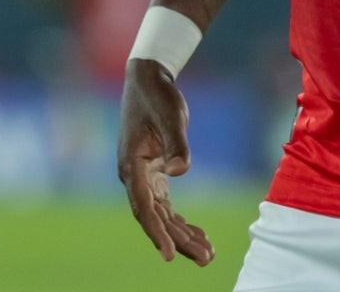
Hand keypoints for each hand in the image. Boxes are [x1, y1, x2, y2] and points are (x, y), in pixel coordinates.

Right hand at [118, 59, 214, 265]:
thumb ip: (176, 144)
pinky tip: (198, 234)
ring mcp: (143, 177)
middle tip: (206, 260)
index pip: (144, 208)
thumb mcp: (171, 116)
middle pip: (156, 218)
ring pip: (162, 215)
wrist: (148, 80)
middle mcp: (134, 177)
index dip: (157, 233)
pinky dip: (180, 220)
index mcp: (132, 166)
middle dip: (179, 241)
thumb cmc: (158, 96)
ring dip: (182, 235)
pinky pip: (166, 205)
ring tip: (207, 255)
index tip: (170, 255)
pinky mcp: (154, 173)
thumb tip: (179, 172)